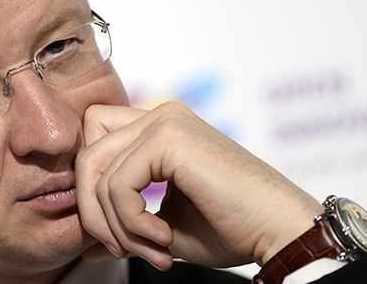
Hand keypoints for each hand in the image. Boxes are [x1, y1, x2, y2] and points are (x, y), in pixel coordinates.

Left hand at [75, 102, 322, 269]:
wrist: (280, 232)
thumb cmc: (233, 229)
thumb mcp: (163, 227)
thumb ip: (124, 225)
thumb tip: (88, 246)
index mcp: (159, 129)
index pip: (93, 142)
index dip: (92, 189)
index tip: (118, 236)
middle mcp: (160, 116)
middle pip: (86, 154)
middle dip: (94, 211)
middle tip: (124, 250)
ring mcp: (165, 121)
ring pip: (96, 171)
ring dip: (117, 225)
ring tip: (153, 251)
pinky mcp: (170, 138)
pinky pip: (118, 185)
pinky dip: (131, 223)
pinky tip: (163, 238)